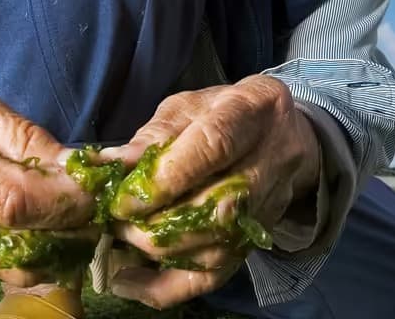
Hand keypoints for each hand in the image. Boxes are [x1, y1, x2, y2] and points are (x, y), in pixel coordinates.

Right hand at [0, 86, 95, 286]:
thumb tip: (76, 168)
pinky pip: (4, 271)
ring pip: (16, 268)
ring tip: (69, 212)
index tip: (95, 187)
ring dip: (56, 245)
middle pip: (16, 244)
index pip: (8, 199)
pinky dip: (32, 251)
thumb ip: (23, 136)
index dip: (62, 199)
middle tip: (94, 204)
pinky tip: (36, 223)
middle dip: (68, 227)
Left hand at [98, 75, 320, 308]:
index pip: (213, 147)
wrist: (284, 135)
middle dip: (155, 223)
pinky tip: (128, 281)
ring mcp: (268, 208)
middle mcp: (270, 162)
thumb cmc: (225, 113)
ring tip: (120, 238)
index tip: (123, 199)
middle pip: (216, 208)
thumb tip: (111, 165)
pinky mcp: (255, 241)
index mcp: (251, 111)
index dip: (166, 178)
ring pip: (215, 248)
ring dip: (157, 252)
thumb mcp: (189, 106)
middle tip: (114, 220)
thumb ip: (154, 134)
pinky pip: (214, 276)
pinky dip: (166, 287)